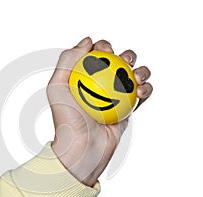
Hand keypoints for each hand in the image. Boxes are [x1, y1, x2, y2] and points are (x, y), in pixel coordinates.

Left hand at [47, 37, 152, 186]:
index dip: (103, 47)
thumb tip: (87, 41)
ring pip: (134, 76)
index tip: (105, 52)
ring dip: (141, 71)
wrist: (82, 149)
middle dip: (126, 56)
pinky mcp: (128, 110)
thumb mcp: (56, 87)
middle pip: (119, 63)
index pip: (97, 55)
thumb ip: (67, 60)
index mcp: (84, 79)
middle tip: (123, 62)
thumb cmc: (67, 120)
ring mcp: (116, 98)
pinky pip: (142, 95)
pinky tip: (140, 91)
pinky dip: (146, 89)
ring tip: (136, 78)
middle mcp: (101, 86)